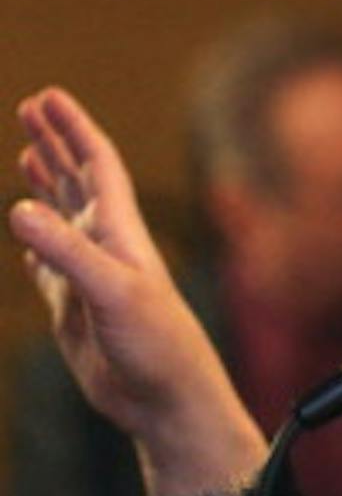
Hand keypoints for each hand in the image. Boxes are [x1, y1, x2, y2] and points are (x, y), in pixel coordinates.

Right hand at [11, 87, 264, 495]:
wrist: (167, 400)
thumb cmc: (156, 346)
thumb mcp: (110, 292)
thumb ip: (66, 252)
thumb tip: (20, 209)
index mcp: (120, 232)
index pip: (96, 165)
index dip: (73, 128)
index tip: (47, 95)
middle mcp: (106, 246)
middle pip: (78, 180)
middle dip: (56, 143)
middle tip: (31, 108)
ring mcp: (89, 276)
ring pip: (63, 217)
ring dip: (47, 184)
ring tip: (30, 154)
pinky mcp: (75, 309)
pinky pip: (50, 264)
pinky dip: (37, 242)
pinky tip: (28, 231)